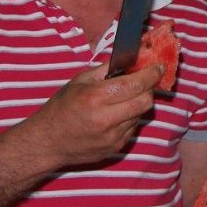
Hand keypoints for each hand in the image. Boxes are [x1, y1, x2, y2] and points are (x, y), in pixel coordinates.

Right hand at [20, 60, 162, 169]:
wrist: (47, 142)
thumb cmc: (61, 108)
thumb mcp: (79, 81)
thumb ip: (107, 69)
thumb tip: (131, 58)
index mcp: (96, 97)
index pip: (136, 84)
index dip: (151, 74)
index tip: (158, 67)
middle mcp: (106, 119)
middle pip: (146, 101)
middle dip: (148, 89)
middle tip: (144, 82)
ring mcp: (112, 136)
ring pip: (141, 115)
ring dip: (137, 104)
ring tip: (122, 99)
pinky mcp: (115, 148)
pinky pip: (133, 129)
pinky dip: (130, 118)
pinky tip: (115, 115)